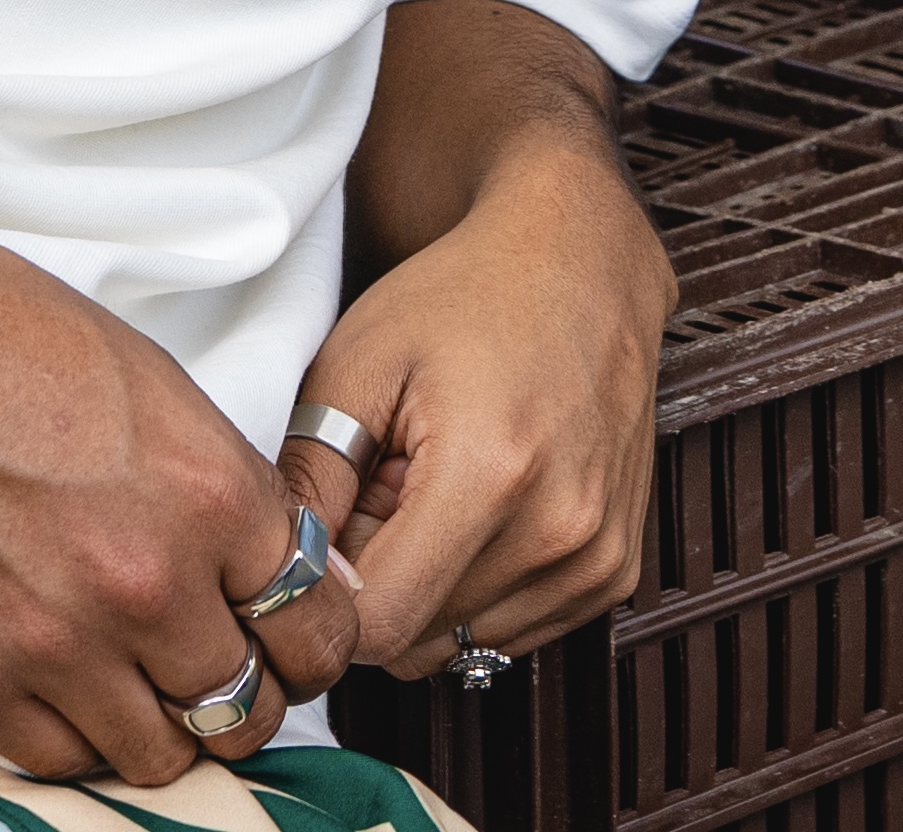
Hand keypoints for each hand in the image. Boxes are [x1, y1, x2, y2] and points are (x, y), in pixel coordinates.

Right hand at [0, 175, 360, 782]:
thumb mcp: (144, 377)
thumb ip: (218, 483)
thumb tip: (273, 564)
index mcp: (205, 491)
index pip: (316, 626)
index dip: (310, 635)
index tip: (289, 632)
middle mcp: (143, 583)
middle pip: (248, 708)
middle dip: (246, 689)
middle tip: (217, 659)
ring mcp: (52, 644)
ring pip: (161, 756)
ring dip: (162, 722)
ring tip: (136, 673)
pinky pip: (59, 763)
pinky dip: (76, 735)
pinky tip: (67, 682)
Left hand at [295, 89, 671, 678]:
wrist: (578, 259)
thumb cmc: (461, 296)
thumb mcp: (358, 361)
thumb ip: (310, 478)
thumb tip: (286, 578)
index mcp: (490, 476)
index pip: (381, 626)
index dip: (334, 591)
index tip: (333, 524)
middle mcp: (560, 532)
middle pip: (423, 642)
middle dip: (384, 581)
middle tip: (387, 487)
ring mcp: (598, 557)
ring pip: (467, 643)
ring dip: (434, 583)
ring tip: (438, 485)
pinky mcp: (616, 569)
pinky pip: (517, 629)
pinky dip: (482, 584)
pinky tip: (483, 502)